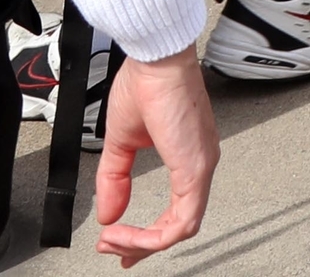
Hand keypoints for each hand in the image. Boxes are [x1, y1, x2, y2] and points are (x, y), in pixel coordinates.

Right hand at [92, 43, 217, 262]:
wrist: (155, 59)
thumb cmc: (147, 84)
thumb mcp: (122, 142)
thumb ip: (115, 180)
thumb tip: (108, 213)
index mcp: (188, 157)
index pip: (176, 211)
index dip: (148, 235)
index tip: (119, 242)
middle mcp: (200, 163)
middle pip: (180, 226)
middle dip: (142, 245)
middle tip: (114, 250)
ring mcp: (201, 166)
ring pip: (182, 228)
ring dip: (144, 243)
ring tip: (113, 242)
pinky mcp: (196, 167)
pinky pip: (184, 219)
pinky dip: (153, 236)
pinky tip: (125, 233)